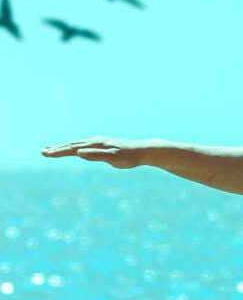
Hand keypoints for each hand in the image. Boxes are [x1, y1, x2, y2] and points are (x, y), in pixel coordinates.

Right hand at [40, 137, 155, 169]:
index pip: (72, 148)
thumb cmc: (129, 156)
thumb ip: (96, 155)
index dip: (58, 152)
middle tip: (42, 152)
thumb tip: (79, 153)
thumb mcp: (113, 158)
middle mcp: (95, 141)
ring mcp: (98, 142)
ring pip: (76, 144)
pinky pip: (83, 146)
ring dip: (63, 147)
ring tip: (50, 149)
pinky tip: (72, 149)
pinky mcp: (102, 145)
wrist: (142, 151)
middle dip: (56, 149)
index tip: (46, 154)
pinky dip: (73, 147)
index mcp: (95, 144)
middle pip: (71, 145)